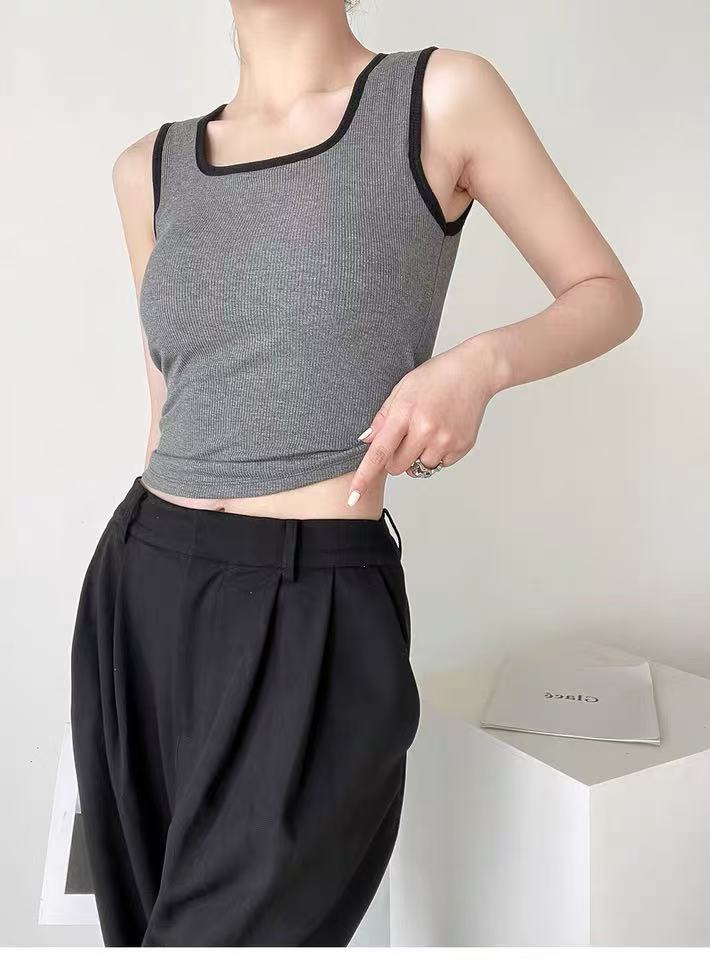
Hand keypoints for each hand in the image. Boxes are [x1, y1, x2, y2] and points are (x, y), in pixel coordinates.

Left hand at [346, 336, 498, 505]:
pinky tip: (442, 432)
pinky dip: (436, 454)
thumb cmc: (437, 377)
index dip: (364, 477)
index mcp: (406, 414)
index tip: (353, 497)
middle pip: (397, 467)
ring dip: (417, 456)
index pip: (379, 453)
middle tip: (405, 435)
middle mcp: (426, 431)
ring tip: (428, 430)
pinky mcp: (461, 447)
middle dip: (395, 458)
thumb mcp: (402, 389)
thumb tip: (366, 441)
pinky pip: (439, 465)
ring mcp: (446, 441)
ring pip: (418, 468)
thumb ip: (383, 417)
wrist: (475, 373)